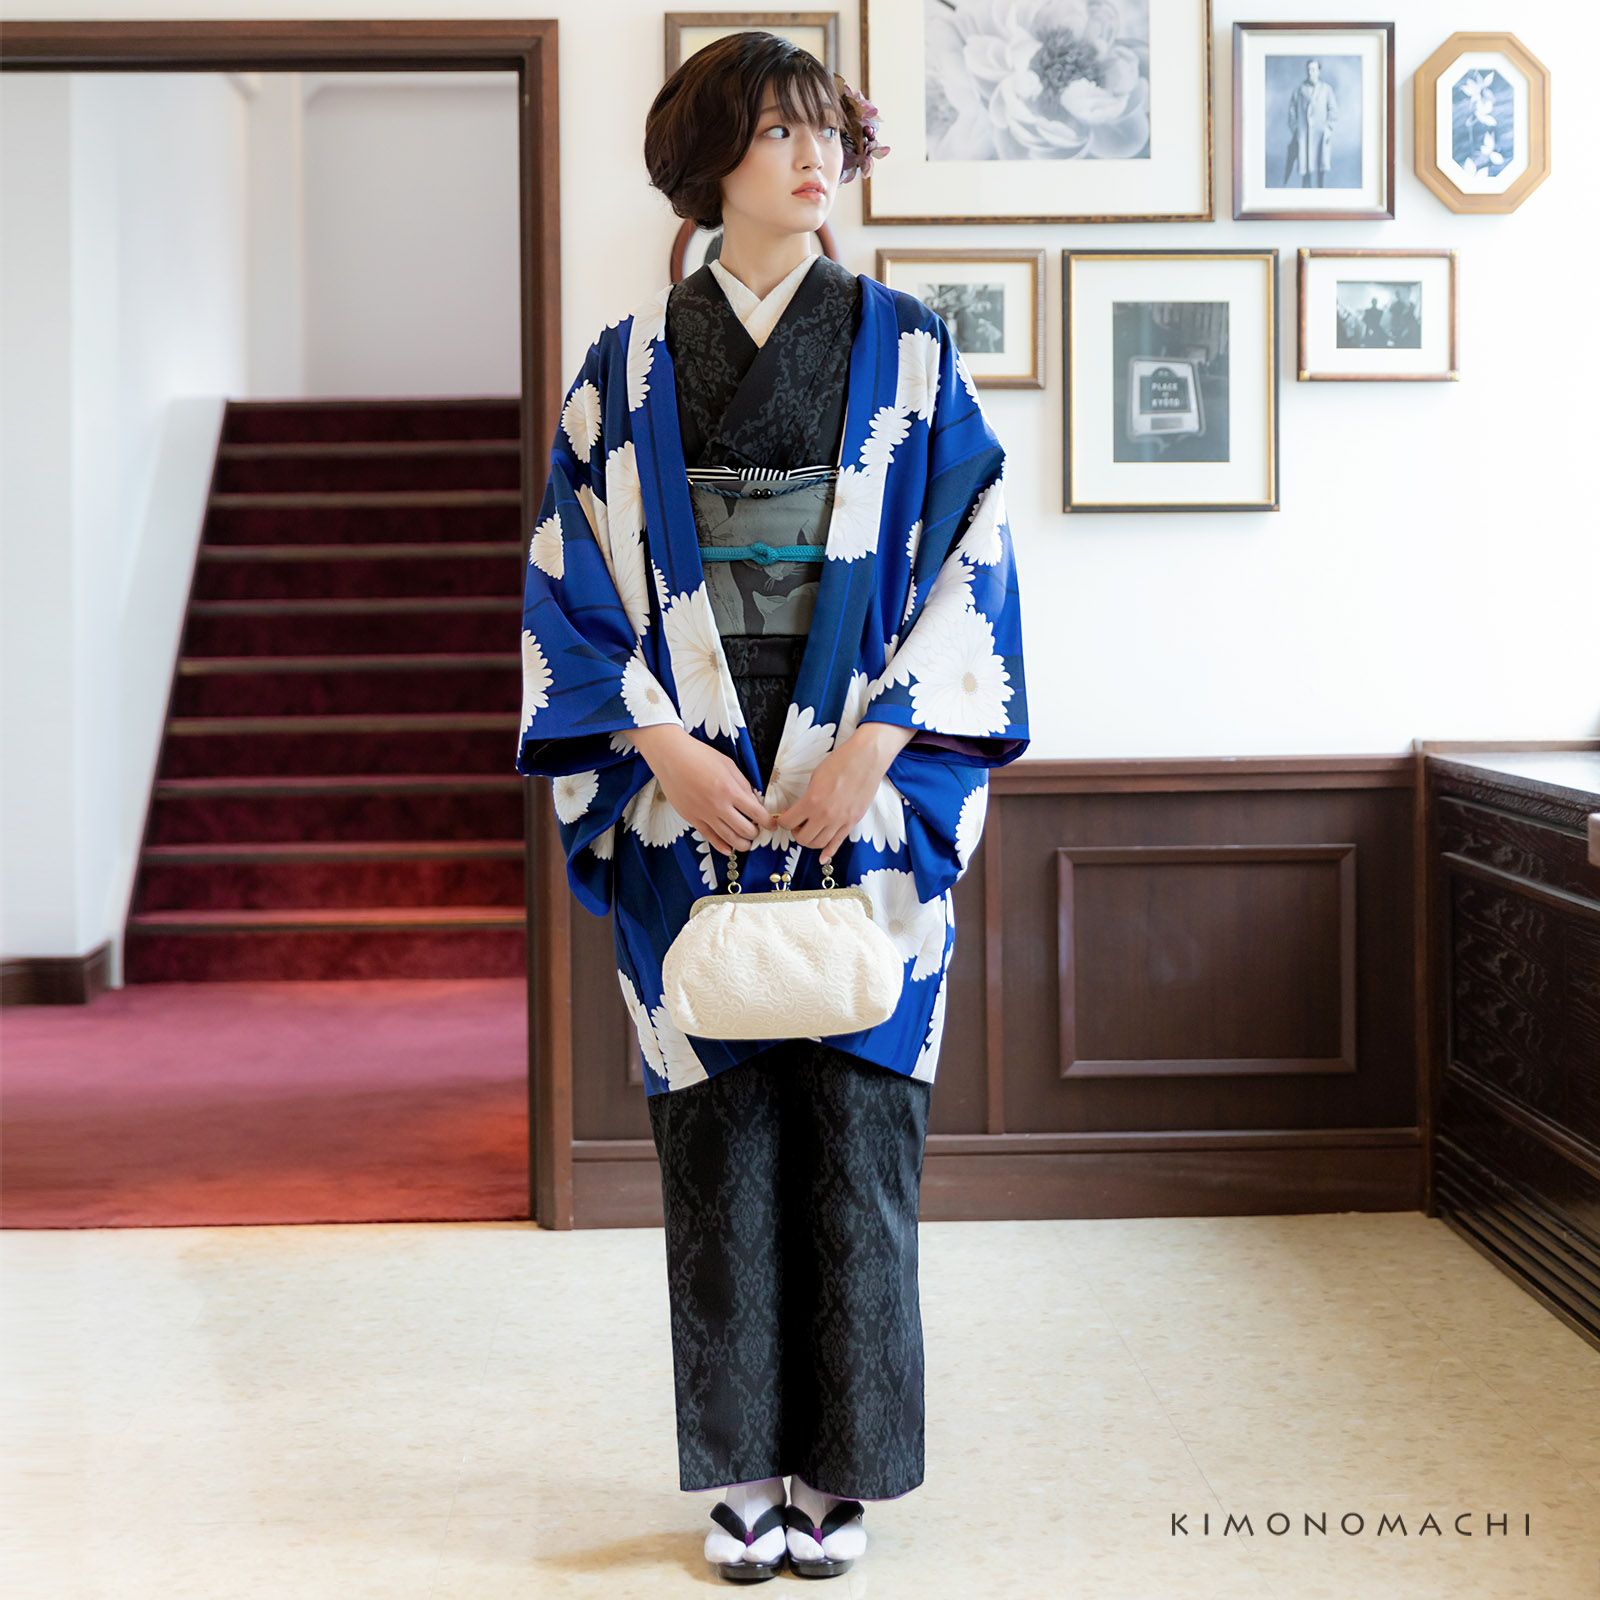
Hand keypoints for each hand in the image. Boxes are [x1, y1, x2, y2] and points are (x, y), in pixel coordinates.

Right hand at [623, 724, 775, 854]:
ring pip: (728, 838)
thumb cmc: (699, 756)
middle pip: (745, 830)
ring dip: (741, 844)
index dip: (768, 822)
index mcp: (730, 790)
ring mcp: (704, 814)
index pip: (756, 813)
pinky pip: (709, 837)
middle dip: (755, 834)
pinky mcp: (692, 818)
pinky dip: (721, 846)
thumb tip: (754, 801)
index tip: (771, 825)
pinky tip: (728, 849)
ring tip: (746, 843)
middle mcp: (719, 805)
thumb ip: (743, 784)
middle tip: (757, 831)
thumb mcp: (729, 765)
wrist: (672, 757)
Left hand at [775, 721, 913, 861]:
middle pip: (803, 839)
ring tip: (809, 831)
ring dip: (810, 841)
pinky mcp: (852, 822)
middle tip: (796, 825)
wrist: (866, 759)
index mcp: (812, 801)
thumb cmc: (841, 763)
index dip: (782, 821)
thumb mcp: (815, 777)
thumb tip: (801, 809)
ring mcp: (840, 821)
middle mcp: (825, 815)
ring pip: (819, 844)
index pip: (788, 822)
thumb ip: (807, 797)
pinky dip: (828, 852)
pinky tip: (822, 858)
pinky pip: (838, 843)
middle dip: (796, 833)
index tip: (783, 818)